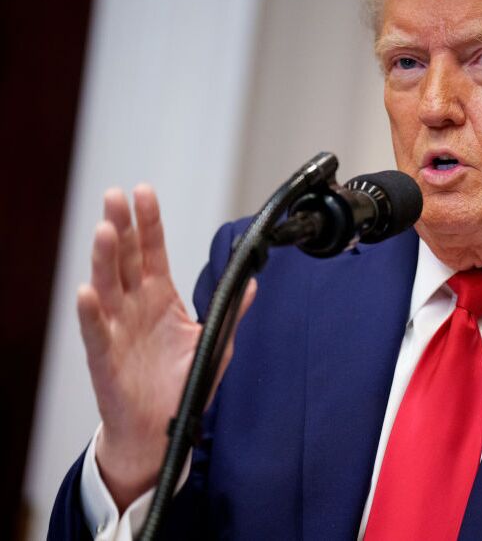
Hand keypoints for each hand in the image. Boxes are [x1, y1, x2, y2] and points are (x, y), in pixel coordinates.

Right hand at [76, 185, 255, 510]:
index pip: (153, 252)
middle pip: (126, 259)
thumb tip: (253, 283)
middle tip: (115, 197)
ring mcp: (118, 329)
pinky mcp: (105, 357)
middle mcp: (136, 307)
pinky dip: (91, 312)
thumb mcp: (215, 341)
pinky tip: (88, 291)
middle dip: (122, 227)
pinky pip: (96, 331)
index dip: (150, 223)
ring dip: (105, 259)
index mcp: (161, 298)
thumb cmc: (182, 384)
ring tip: (105, 231)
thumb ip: (232, 310)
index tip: (145, 193)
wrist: (160, 429)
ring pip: (108, 286)